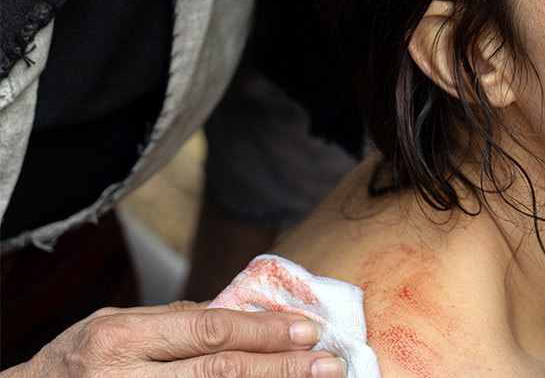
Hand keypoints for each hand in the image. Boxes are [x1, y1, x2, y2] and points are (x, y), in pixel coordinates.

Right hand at [2, 300, 345, 377]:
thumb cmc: (76, 362)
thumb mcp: (114, 326)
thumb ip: (172, 321)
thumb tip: (239, 315)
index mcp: (121, 338)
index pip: (207, 330)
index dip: (262, 331)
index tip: (306, 329)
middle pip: (218, 373)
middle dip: (279, 368)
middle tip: (326, 364)